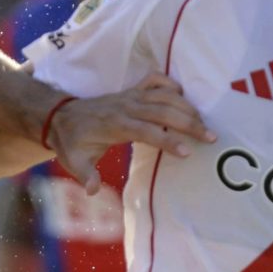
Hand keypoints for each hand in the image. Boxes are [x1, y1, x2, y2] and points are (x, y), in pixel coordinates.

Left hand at [49, 74, 213, 190]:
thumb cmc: (72, 142)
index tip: (187, 152)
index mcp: (114, 124)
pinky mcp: (132, 90)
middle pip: (163, 110)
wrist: (62, 116)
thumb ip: (85, 175)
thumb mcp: (73, 161)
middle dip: (189, 123)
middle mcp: (126, 106)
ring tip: (205, 123)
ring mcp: (130, 95)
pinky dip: (171, 85)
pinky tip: (184, 96)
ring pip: (164, 95)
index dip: (167, 140)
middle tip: (211, 137)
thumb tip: (92, 191)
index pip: (146, 131)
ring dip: (187, 106)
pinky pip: (156, 80)